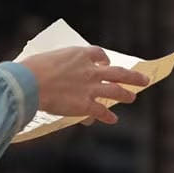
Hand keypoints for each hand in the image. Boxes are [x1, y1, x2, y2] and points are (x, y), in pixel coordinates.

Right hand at [18, 46, 151, 125]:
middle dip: (133, 76)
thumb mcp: (48, 60)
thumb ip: (59, 67)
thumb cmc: (31, 70)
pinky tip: (112, 119)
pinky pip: (101, 112)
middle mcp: (89, 70)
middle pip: (118, 73)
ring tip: (132, 98)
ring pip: (115, 91)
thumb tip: (58, 75)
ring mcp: (90, 88)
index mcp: (79, 54)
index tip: (106, 63)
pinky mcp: (85, 105)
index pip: (98, 53)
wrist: (29, 83)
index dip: (104, 59)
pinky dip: (108, 116)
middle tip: (144, 79)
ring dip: (126, 95)